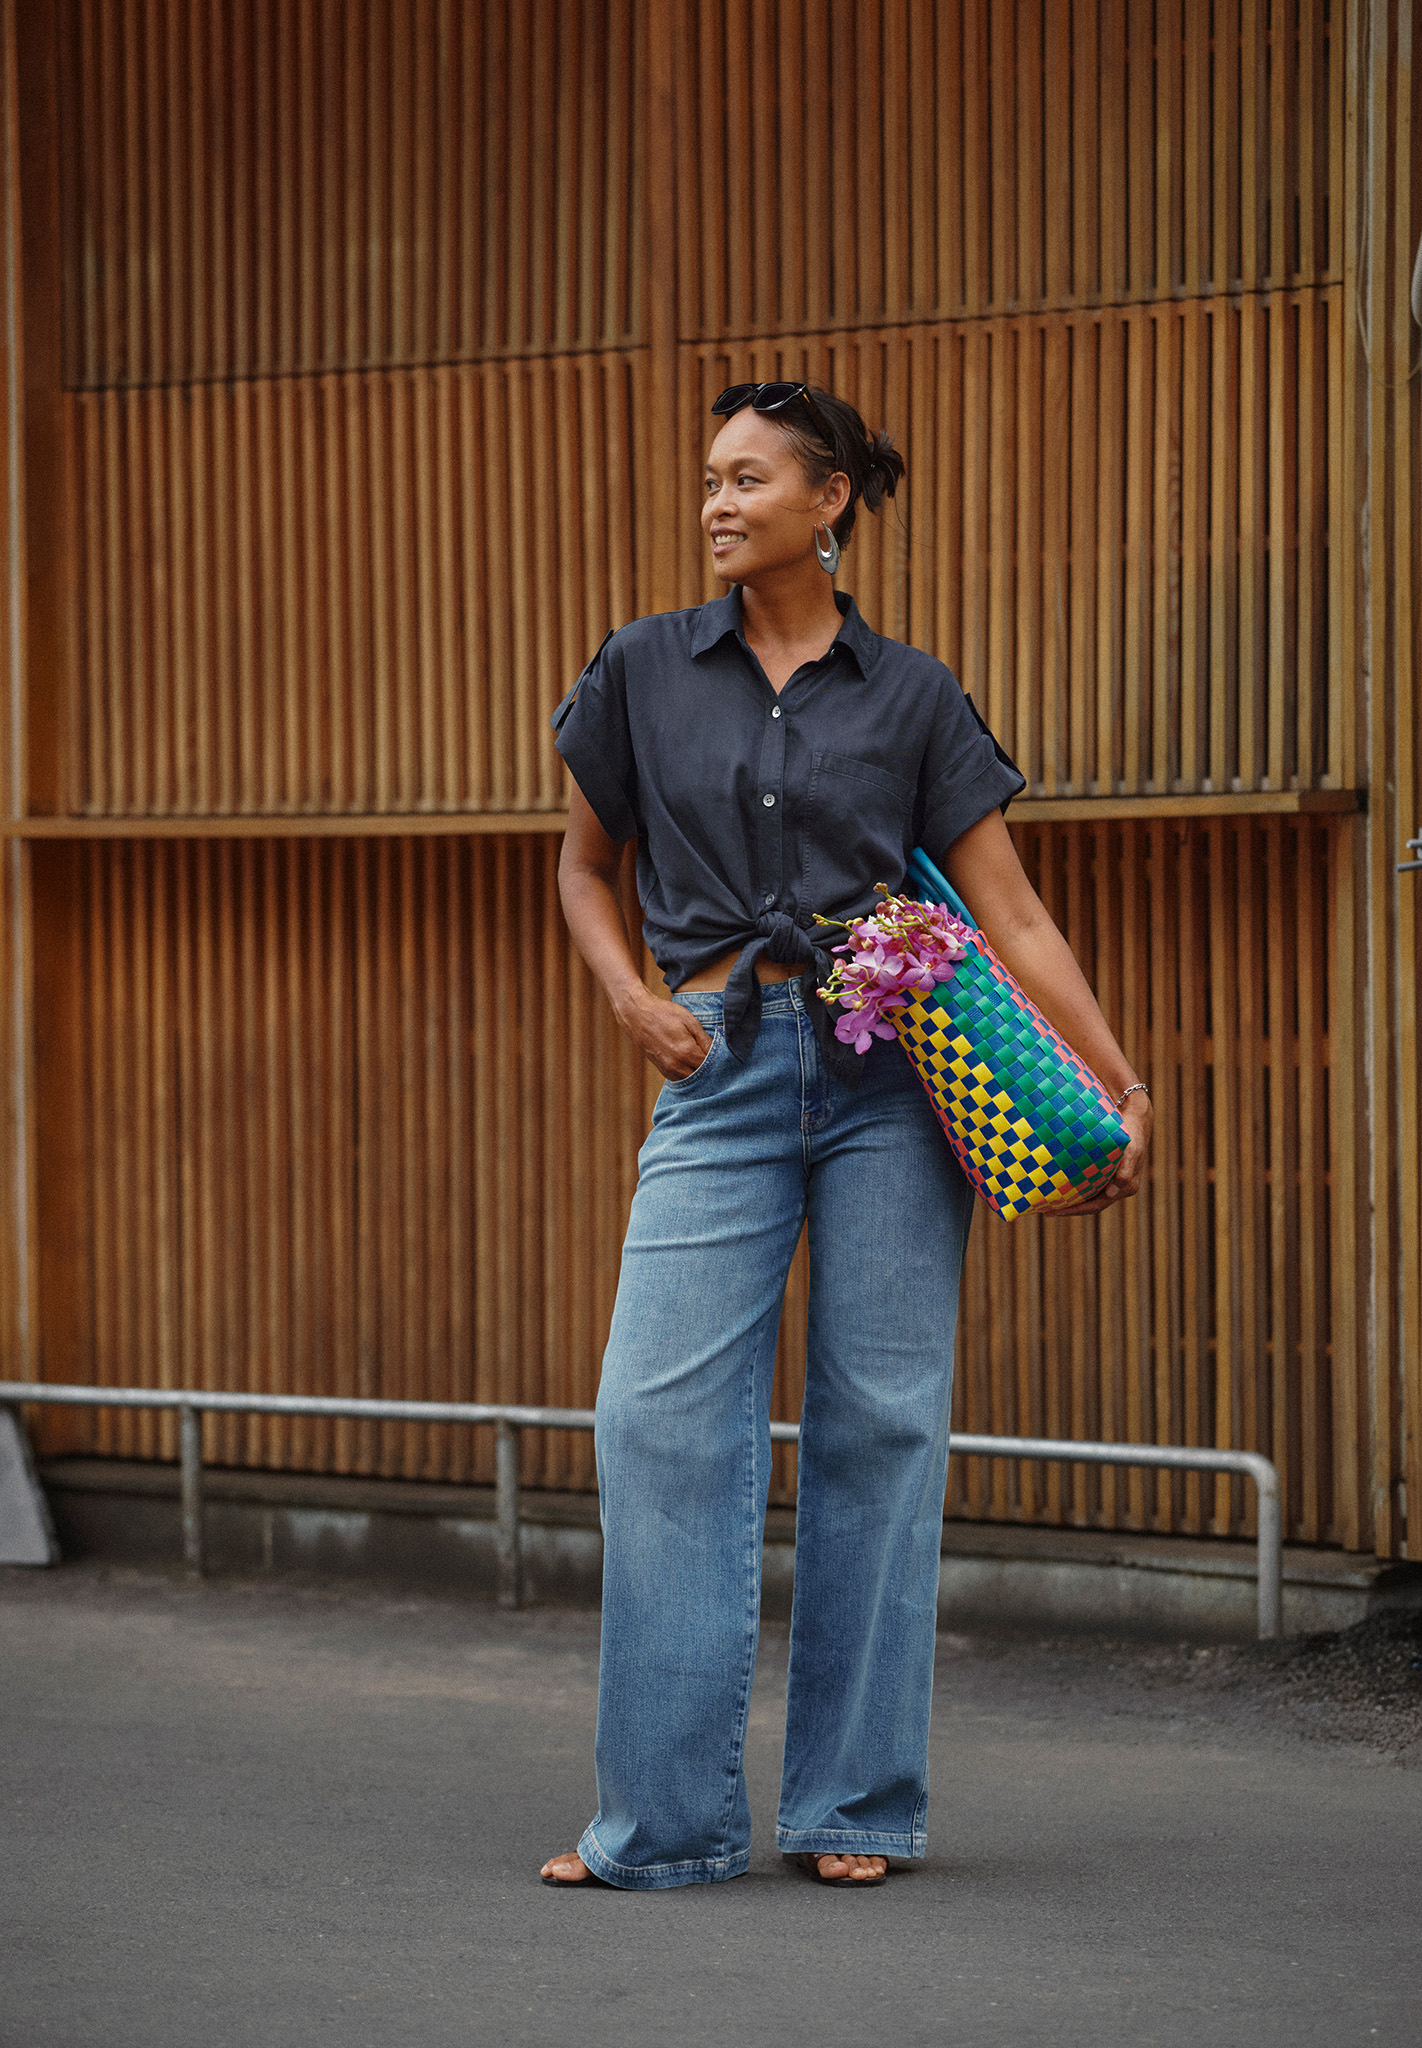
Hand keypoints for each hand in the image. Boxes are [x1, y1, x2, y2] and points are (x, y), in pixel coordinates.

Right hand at [614, 985, 714, 1081]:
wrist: (636, 1016)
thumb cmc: (663, 1014)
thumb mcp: (689, 1021)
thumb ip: (705, 1039)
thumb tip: (720, 1050)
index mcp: (686, 1052)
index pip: (711, 1065)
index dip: (720, 1060)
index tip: (725, 1055)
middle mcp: (677, 1065)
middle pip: (703, 1076)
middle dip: (711, 1069)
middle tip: (718, 1059)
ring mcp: (668, 1070)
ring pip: (692, 1080)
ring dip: (700, 1073)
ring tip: (704, 1060)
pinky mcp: (662, 1070)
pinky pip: (681, 1078)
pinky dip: (689, 1074)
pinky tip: (692, 1063)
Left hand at [1046, 1091, 1152, 1217]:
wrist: (1135, 1114)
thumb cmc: (1133, 1133)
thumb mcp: (1132, 1151)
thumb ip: (1125, 1173)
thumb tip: (1112, 1193)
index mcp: (1125, 1187)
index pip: (1096, 1206)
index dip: (1076, 1210)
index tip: (1055, 1211)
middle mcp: (1118, 1186)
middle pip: (1089, 1203)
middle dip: (1069, 1208)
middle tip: (1045, 1209)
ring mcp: (1111, 1177)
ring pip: (1087, 1193)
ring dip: (1070, 1198)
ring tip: (1048, 1198)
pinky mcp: (1105, 1167)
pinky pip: (1087, 1180)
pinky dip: (1073, 1184)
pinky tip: (1057, 1180)